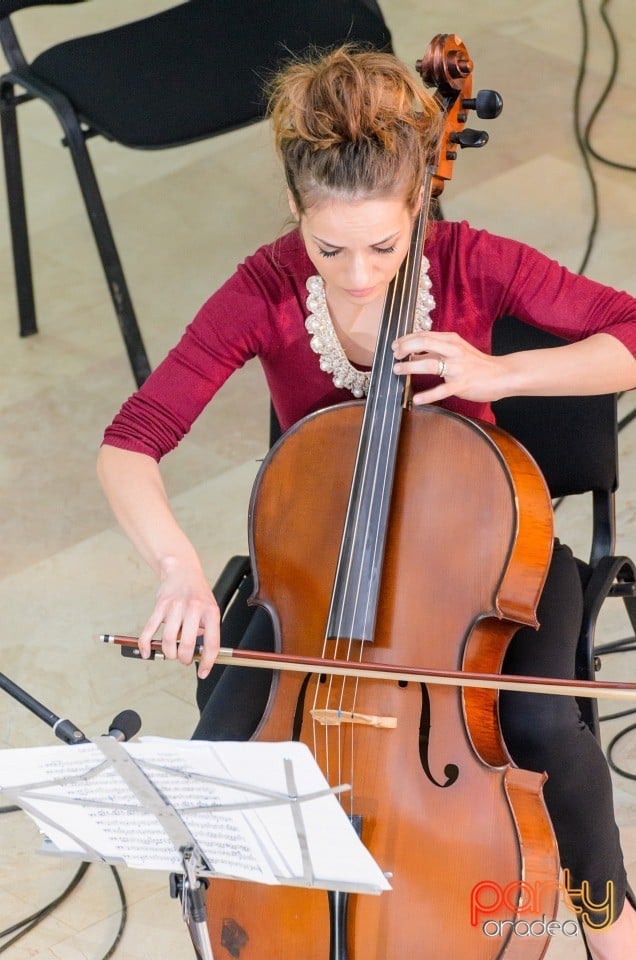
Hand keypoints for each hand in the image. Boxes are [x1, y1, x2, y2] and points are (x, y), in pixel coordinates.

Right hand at [138, 556, 219, 678]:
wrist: (182, 570)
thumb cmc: (197, 594)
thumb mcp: (210, 609)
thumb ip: (205, 630)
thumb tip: (198, 654)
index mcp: (211, 612)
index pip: (212, 643)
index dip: (207, 662)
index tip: (203, 672)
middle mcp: (194, 609)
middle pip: (187, 645)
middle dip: (184, 659)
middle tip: (183, 660)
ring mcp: (176, 607)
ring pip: (168, 640)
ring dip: (168, 653)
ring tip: (171, 653)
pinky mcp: (160, 605)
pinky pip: (150, 629)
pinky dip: (145, 644)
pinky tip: (146, 652)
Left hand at [392, 331, 509, 404]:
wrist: (502, 374)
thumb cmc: (477, 364)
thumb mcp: (457, 350)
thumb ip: (437, 350)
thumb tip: (414, 353)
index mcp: (451, 340)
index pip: (424, 335)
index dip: (407, 339)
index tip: (396, 346)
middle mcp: (453, 350)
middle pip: (425, 343)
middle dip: (406, 348)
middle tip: (395, 356)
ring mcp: (458, 367)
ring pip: (430, 364)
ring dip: (410, 367)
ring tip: (397, 370)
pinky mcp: (462, 384)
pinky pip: (442, 390)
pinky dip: (428, 395)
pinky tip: (416, 399)